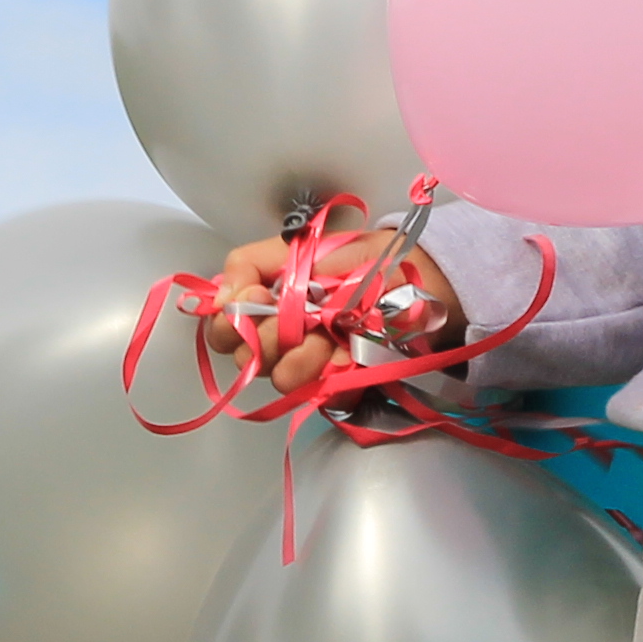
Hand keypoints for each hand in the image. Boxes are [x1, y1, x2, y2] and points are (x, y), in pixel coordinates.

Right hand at [212, 223, 465, 395]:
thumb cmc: (362, 258)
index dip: (230, 318)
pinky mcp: (339, 387)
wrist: (421, 278)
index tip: (260, 296)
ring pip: (282, 379)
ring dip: (305, 359)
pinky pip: (323, 395)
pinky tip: (352, 356)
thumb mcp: (304, 246)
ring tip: (333, 338)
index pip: (221, 324)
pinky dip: (336, 376)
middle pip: (244, 358)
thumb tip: (222, 297)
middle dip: (272, 338)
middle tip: (303, 319)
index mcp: (263, 303)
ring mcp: (309, 366)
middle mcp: (278, 338)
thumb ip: (254, 265)